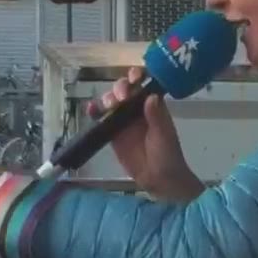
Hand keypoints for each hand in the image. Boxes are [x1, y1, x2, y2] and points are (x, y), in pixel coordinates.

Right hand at [95, 69, 201, 201]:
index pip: (143, 84)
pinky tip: (91, 109)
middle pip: (124, 89)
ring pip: (111, 101)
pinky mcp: (112, 133)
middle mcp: (137, 109)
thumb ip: (156, 117)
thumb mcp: (164, 136)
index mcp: (153, 105)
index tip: (133, 78)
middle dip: (120, 87)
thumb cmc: (167, 155)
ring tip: (108, 105)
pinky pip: (101, 118)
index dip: (137, 77)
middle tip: (121, 97)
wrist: (158, 180)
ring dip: (107, 98)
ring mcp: (123, 120)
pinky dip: (95, 111)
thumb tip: (151, 97)